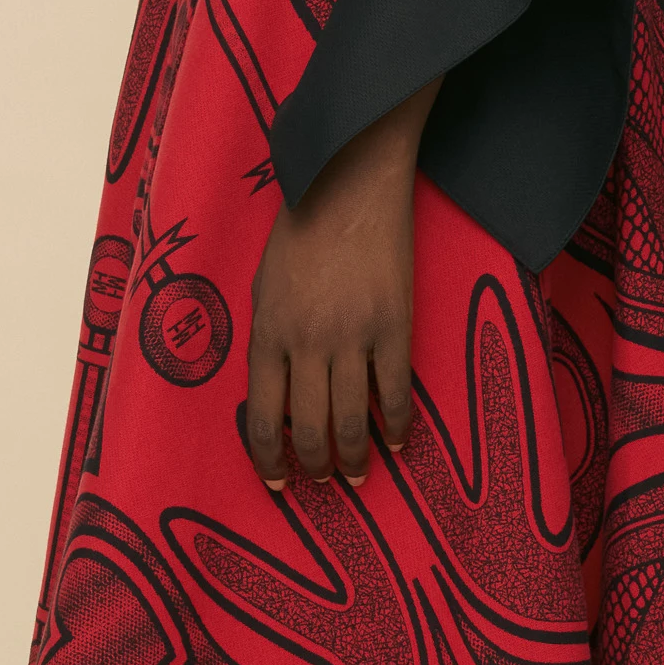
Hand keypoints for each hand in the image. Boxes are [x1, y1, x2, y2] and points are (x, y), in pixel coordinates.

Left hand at [246, 79, 442, 489]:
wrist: (351, 180)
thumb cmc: (301, 227)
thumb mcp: (264, 283)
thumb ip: (269, 337)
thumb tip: (277, 390)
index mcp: (268, 332)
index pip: (264, 416)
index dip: (269, 458)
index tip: (277, 481)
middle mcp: (307, 343)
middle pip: (308, 430)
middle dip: (312, 468)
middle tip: (320, 483)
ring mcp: (353, 337)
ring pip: (353, 422)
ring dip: (354, 459)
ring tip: (359, 477)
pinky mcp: (394, 326)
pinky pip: (396, 392)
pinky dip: (399, 426)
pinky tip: (400, 443)